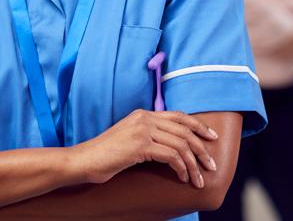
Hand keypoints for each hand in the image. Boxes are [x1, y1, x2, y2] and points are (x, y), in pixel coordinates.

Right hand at [70, 109, 218, 188]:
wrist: (82, 161)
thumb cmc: (104, 156)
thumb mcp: (129, 140)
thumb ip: (148, 136)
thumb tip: (171, 147)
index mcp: (143, 114)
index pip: (179, 116)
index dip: (198, 126)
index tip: (211, 137)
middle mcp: (145, 118)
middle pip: (184, 130)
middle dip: (201, 148)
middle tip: (211, 164)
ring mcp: (142, 130)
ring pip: (180, 144)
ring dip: (194, 164)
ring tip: (199, 179)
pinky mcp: (140, 146)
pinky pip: (171, 156)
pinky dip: (181, 168)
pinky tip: (183, 178)